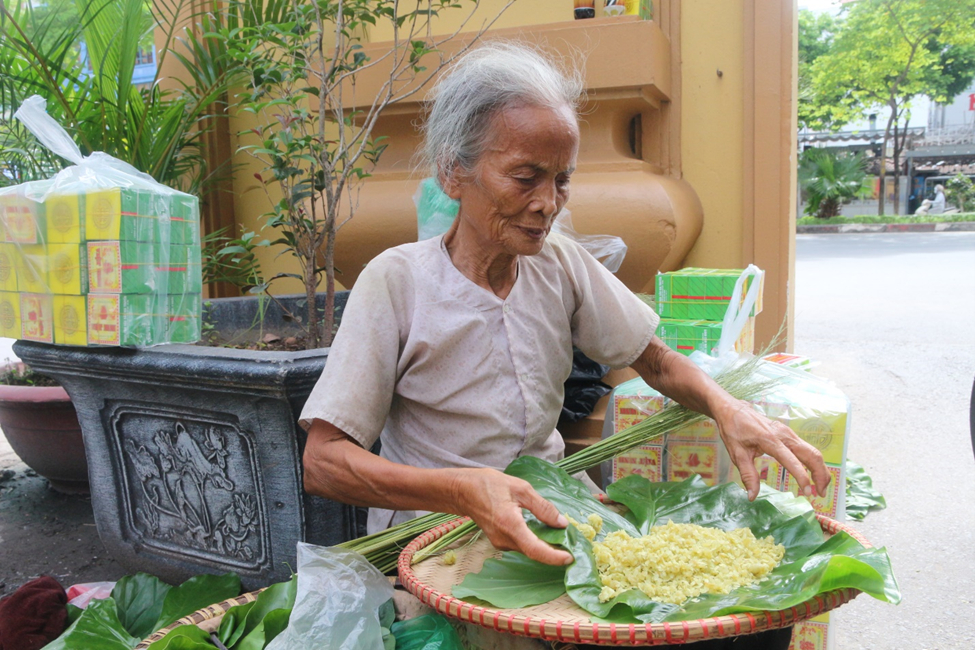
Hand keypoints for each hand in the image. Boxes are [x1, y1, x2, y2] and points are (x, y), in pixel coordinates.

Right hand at [448, 468, 572, 566]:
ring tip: (561, 535)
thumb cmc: (490, 484)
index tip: (570, 558)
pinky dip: (534, 541)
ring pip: (528, 549)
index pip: (535, 549)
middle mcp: (504, 539)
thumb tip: (562, 523)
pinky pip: (521, 545)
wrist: (463, 490)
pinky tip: (543, 531)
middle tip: (572, 543)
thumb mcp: (521, 488)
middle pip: (534, 551)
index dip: (554, 557)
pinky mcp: (499, 541)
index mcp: (510, 524)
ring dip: (545, 545)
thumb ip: (542, 507)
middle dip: (554, 551)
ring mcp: (500, 542)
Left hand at [714, 399, 830, 500]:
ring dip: (821, 469)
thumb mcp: (736, 454)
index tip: (807, 493)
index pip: (792, 460)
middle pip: (812, 454)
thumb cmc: (734, 430)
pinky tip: (813, 474)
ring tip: (820, 488)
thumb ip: (747, 475)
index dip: (802, 477)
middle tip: (821, 494)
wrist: (732, 409)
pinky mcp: (789, 434)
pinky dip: (814, 463)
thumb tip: (752, 497)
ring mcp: (789, 433)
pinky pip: (807, 448)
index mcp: (770, 440)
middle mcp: (784, 435)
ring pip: (812, 451)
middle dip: (821, 475)